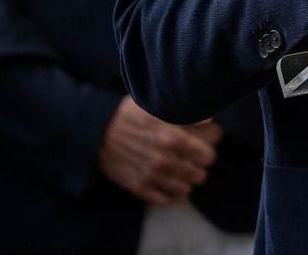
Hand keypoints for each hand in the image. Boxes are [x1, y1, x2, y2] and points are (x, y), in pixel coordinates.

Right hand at [98, 97, 218, 206]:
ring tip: (186, 178)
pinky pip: (163, 200)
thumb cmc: (129, 115)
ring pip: (183, 189)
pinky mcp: (136, 186)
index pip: (206, 156)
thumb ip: (186, 115)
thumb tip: (211, 120)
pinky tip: (171, 188)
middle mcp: (163, 159)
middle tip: (197, 167)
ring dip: (188, 184)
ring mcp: (150, 175)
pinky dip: (171, 196)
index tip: (205, 153)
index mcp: (172, 138)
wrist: (96, 132)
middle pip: (197, 174)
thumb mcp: (157, 107)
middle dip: (200, 170)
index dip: (209, 155)